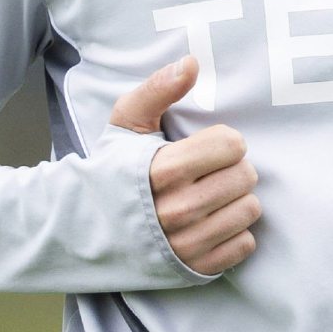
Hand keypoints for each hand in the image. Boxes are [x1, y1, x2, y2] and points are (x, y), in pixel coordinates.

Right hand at [108, 54, 260, 275]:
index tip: (207, 148)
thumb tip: (192, 62)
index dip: (224, 142)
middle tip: (211, 174)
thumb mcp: (126, 124)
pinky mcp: (194, 269)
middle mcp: (178, 209)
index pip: (232, 145)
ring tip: (212, 197)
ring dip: (236, 201)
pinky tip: (212, 224)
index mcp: (165, 169)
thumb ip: (158, 89)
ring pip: (249, 211)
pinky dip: (234, 234)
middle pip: (246, 177)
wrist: (82, 231)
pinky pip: (244, 246)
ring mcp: (187, 243)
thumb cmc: (112, 171)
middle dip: (233, 170)